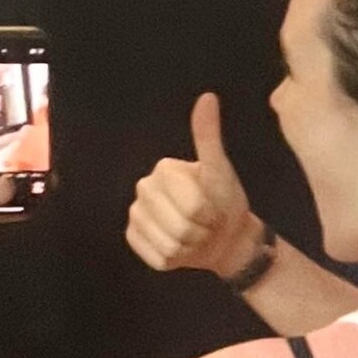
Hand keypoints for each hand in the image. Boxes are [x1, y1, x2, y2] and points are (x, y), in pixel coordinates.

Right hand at [126, 91, 257, 280]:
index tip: (214, 209)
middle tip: (206, 225)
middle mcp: (143, 189)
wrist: (223, 237)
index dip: (210, 214)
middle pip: (181, 228)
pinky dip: (174, 260)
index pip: (194, 206)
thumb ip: (209, 137)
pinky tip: (180, 249)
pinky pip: (157, 258)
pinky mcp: (133, 240)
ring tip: (196, 237)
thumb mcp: (221, 170)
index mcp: (164, 170)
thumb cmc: (224, 202)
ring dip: (190, 248)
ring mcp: (135, 215)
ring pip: (169, 246)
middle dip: (201, 232)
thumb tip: (208, 97)